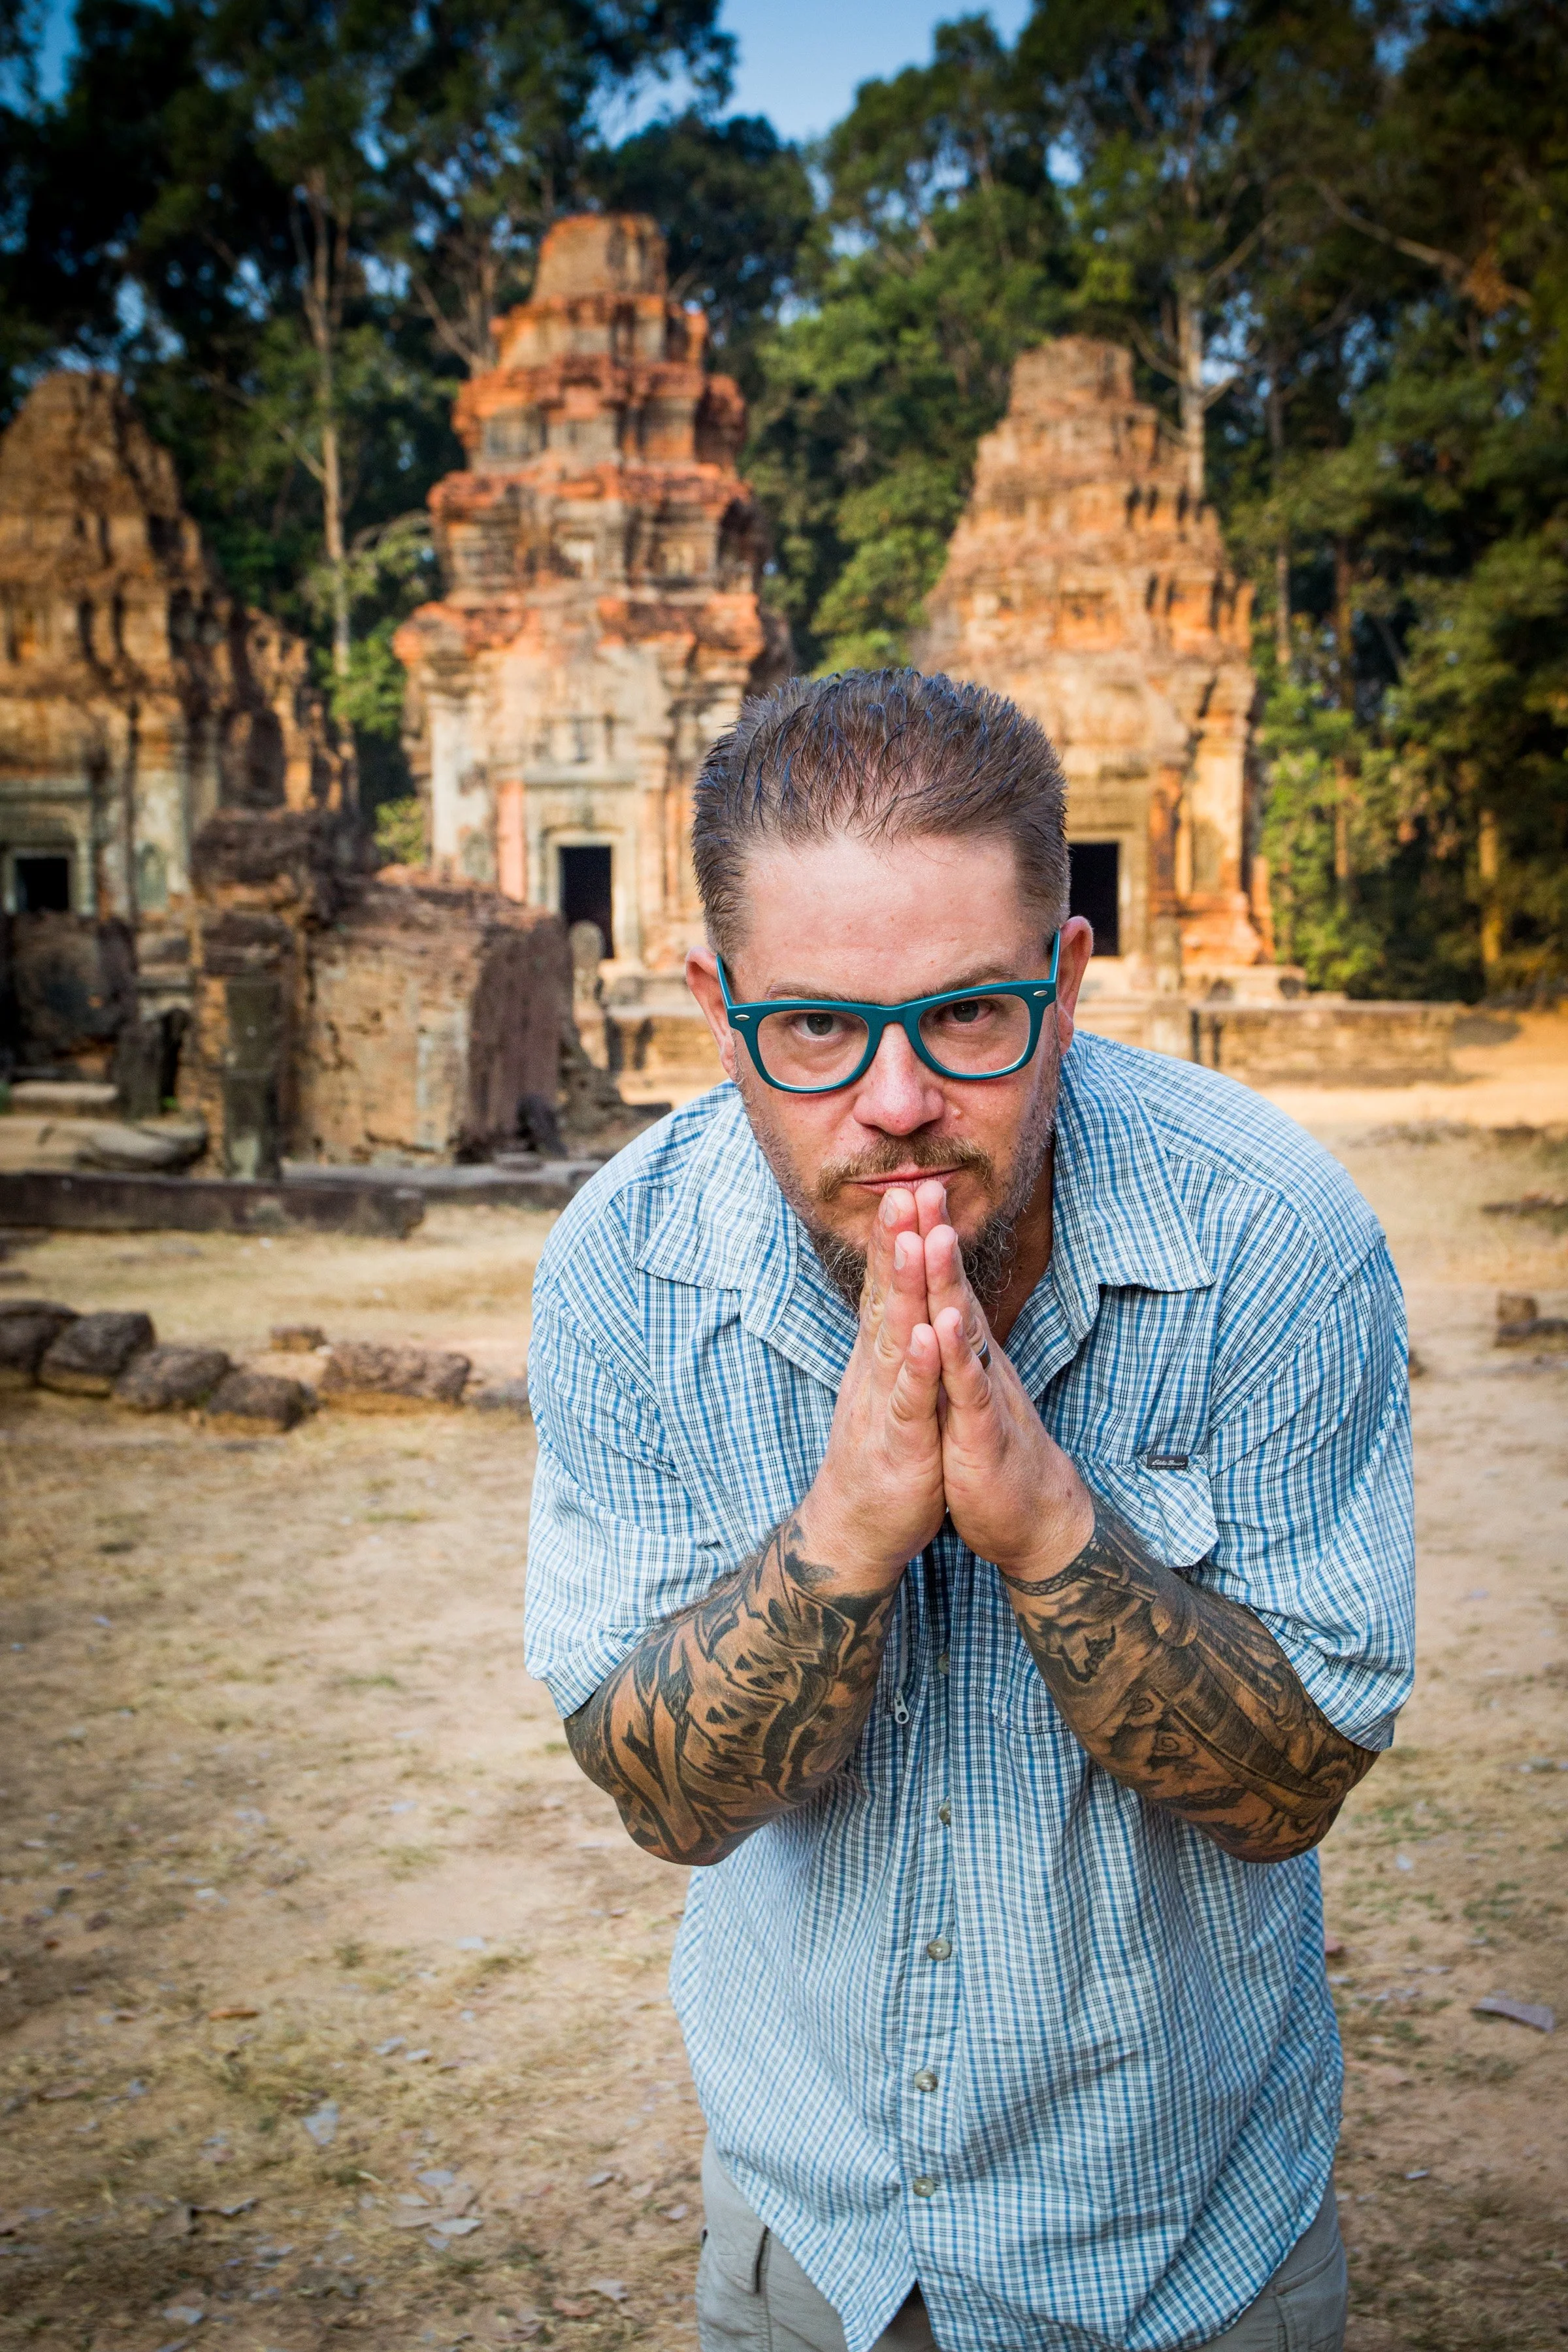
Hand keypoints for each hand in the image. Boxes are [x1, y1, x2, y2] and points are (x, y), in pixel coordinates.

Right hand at [795, 1186, 945, 1592]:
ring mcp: (884, 1404)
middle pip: (884, 1300)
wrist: (856, 1528)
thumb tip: (897, 1298)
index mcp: (877, 1359)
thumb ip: (891, 1343)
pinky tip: (926, 1336)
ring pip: (894, 1339)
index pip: (884, 1289)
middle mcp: (875, 1372)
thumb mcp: (887, 1390)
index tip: (903, 1191)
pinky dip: (918, 1367)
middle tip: (901, 1192)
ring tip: (912, 1242)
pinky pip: (910, 1400)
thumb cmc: (880, 1454)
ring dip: (903, 1290)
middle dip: (894, 1246)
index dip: (893, 1241)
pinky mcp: (901, 1443)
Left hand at [922, 1203, 1093, 1579]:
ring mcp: (983, 1393)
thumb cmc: (988, 1446)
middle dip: (936, 1239)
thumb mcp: (963, 1387)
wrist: (1029, 1514)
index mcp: (964, 1353)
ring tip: (933, 1237)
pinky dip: (955, 1358)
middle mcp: (977, 1362)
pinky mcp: (983, 1433)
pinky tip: (943, 1327)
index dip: (924, 1240)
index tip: (908, 1189)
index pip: (942, 1286)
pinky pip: (969, 1390)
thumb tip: (941, 1303)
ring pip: (964, 1330)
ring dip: (948, 1284)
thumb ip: (954, 1344)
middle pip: (954, 1291)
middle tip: (923, 1185)